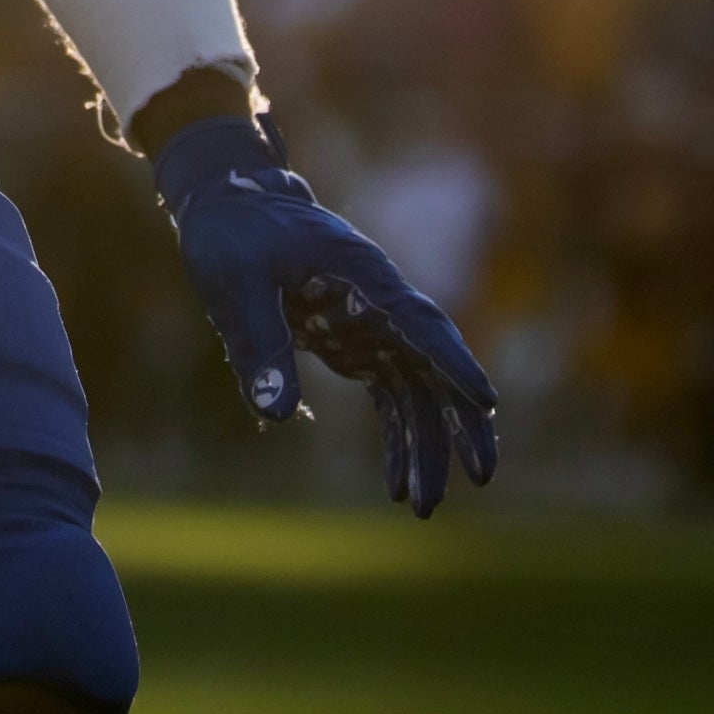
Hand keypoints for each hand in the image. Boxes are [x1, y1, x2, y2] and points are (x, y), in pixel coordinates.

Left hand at [149, 114, 503, 518]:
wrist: (228, 205)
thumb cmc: (234, 233)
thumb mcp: (237, 283)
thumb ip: (259, 342)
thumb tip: (276, 415)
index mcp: (363, 274)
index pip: (420, 322)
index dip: (454, 362)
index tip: (486, 401)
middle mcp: (382, 302)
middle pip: (437, 366)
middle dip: (462, 422)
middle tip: (481, 476)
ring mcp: (374, 326)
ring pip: (420, 392)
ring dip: (429, 447)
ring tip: (423, 508)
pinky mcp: (357, 344)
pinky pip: (393, 397)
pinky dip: (399, 439)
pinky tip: (396, 486)